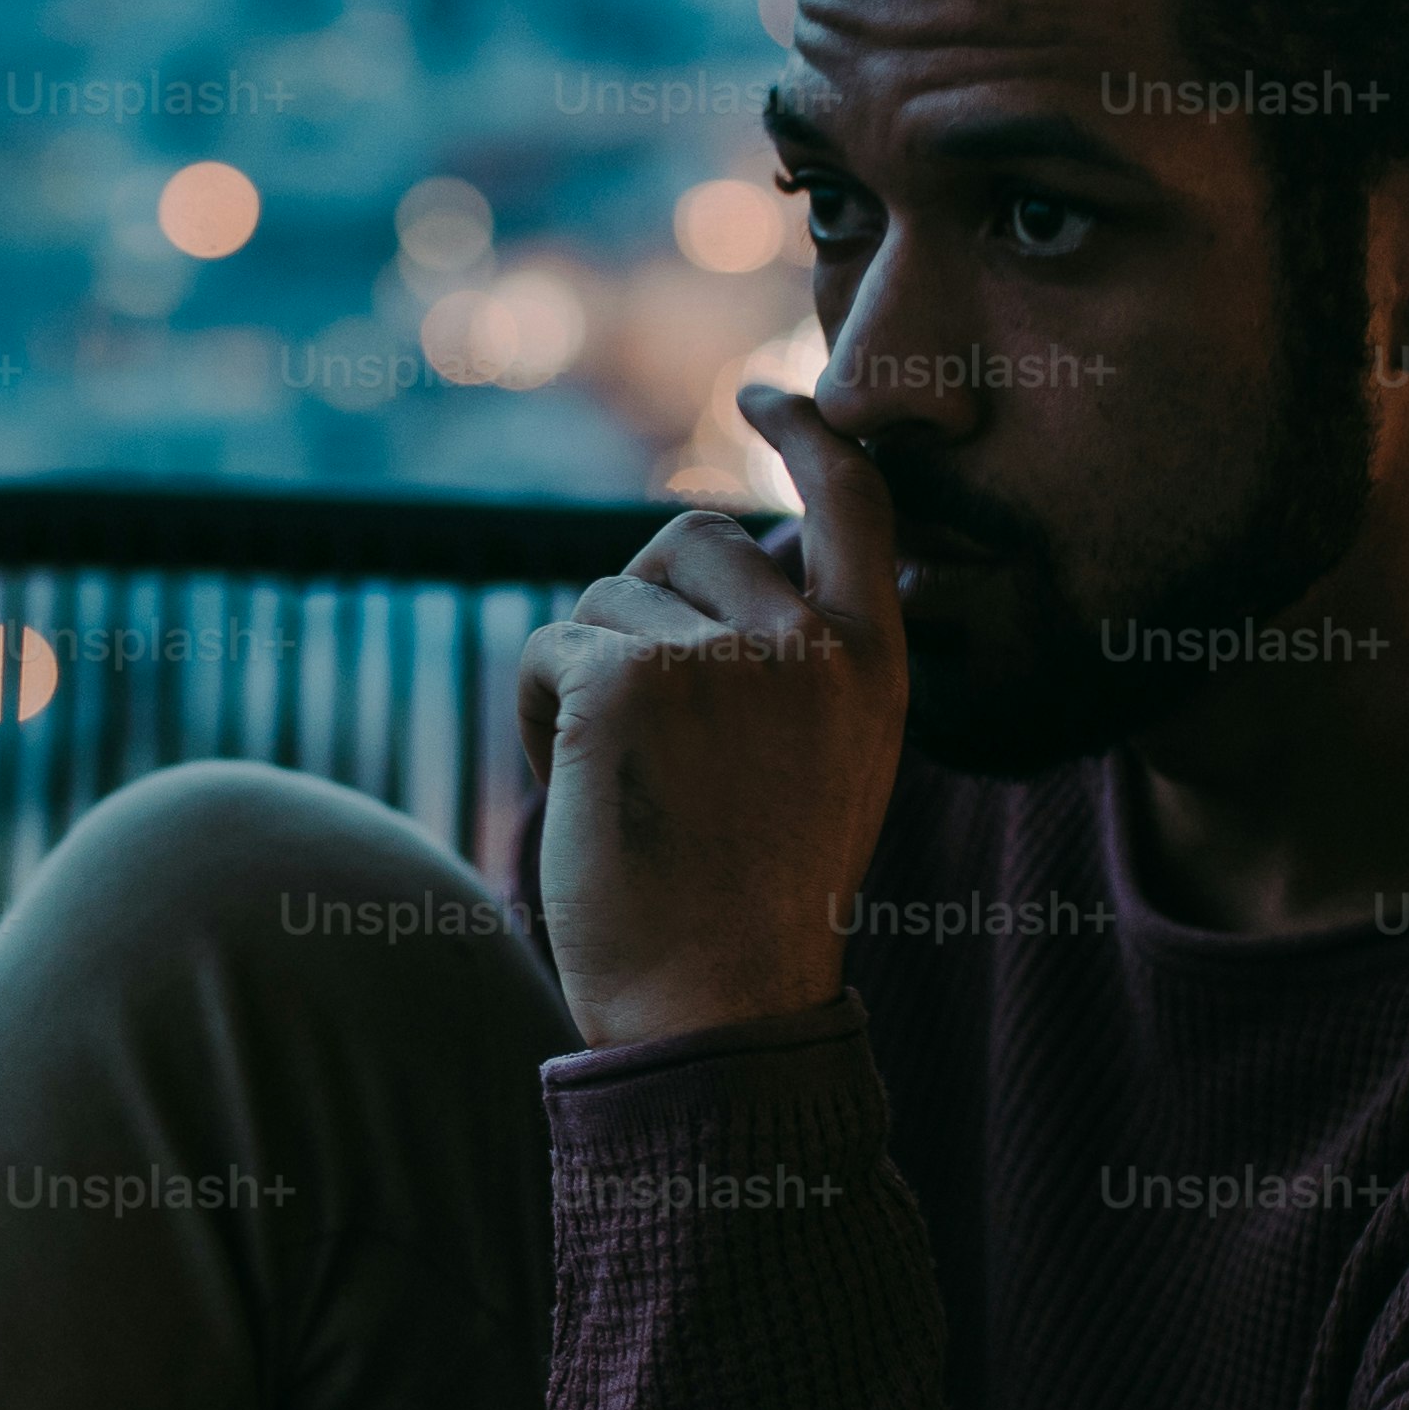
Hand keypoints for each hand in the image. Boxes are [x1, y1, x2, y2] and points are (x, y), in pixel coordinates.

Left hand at [516, 382, 910, 1049]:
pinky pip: (548, 642)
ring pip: (606, 599)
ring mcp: (724, 656)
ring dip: (584, 677)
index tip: (764, 396)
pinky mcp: (628, 679)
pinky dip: (534, 711)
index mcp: (875, 664)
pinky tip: (573, 789)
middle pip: (686, 542)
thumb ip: (794, 663)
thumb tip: (713, 555)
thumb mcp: (819, 766)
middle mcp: (812, 644)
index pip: (854, 503)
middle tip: (644, 738)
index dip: (807, 435)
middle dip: (639, 615)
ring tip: (622, 787)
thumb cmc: (748, 911)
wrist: (715, 1013)